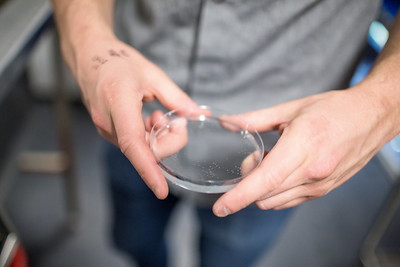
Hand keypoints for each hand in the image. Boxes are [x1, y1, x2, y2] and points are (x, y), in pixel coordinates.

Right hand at [74, 38, 196, 198]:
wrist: (89, 56)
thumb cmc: (118, 61)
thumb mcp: (153, 74)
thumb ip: (177, 98)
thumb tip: (198, 114)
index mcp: (119, 104)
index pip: (134, 145)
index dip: (148, 170)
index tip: (161, 190)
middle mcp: (108, 123)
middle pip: (144, 150)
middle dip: (169, 141)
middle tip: (178, 120)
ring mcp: (105, 129)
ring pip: (140, 149)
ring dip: (158, 138)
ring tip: (160, 114)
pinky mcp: (107, 130)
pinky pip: (133, 143)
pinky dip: (148, 136)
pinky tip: (150, 118)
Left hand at [213, 87, 393, 216]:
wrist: (372, 117)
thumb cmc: (334, 110)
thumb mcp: (291, 109)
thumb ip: (254, 119)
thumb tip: (227, 122)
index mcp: (304, 146)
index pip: (266, 180)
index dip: (240, 196)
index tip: (221, 207)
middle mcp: (313, 172)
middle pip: (266, 195)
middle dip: (247, 185)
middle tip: (251, 160)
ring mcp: (320, 184)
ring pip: (276, 201)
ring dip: (262, 189)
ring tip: (270, 162)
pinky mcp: (324, 190)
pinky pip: (290, 200)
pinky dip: (276, 192)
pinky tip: (282, 171)